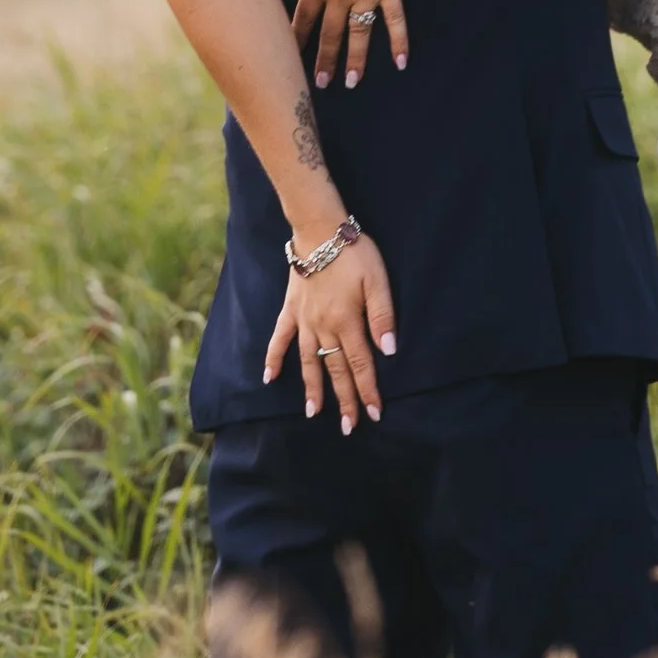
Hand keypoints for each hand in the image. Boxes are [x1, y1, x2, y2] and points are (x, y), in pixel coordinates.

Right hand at [263, 229, 398, 429]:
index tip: (374, 414)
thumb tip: (389, 350)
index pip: (360, 364)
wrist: (320, 229)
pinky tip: (268, 378)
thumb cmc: (354, 253)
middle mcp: (323, 327)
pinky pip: (279, 338)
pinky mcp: (290, 310)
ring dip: (312, 388)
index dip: (368, 390)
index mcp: (347, 321)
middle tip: (350, 427)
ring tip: (314, 414)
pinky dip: (272, 358)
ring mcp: (304, 320)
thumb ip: (382, 316)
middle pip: (336, 370)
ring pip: (308, 361)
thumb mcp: (377, 280)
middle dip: (344, 400)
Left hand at [272, 0, 407, 87]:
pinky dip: (399, 42)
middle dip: (324, 61)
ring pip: (358, 35)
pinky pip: (395, 21)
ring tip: (352, 82)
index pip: (303, 18)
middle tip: (322, 83)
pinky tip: (401, 63)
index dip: (297, 38)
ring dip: (355, 61)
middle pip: (329, 34)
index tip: (291, 58)